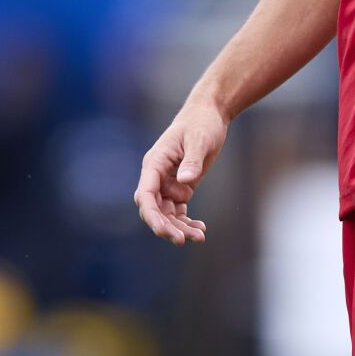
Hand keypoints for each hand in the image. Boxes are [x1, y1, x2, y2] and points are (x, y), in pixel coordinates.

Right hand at [134, 102, 226, 244]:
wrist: (209, 115)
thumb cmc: (201, 122)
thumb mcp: (199, 139)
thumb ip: (191, 160)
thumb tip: (185, 182)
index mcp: (155, 163)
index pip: (144, 194)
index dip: (151, 214)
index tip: (163, 230)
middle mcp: (157, 176)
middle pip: (153, 209)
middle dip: (165, 227)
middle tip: (181, 240)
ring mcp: (168, 184)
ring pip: (167, 214)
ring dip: (179, 228)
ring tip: (199, 236)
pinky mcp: (180, 188)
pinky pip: (179, 212)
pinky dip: (187, 222)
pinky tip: (200, 229)